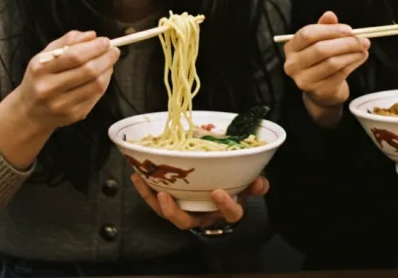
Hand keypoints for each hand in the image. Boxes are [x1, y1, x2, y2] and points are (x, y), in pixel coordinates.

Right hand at [15, 30, 120, 130]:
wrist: (30, 112)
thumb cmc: (40, 78)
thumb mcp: (45, 55)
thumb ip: (67, 41)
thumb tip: (92, 35)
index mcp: (40, 69)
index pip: (74, 56)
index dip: (95, 47)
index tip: (105, 41)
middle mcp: (49, 88)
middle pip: (88, 71)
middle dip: (106, 58)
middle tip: (114, 51)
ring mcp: (62, 105)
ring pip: (96, 85)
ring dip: (108, 70)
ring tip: (109, 62)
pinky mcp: (74, 115)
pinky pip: (96, 96)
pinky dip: (104, 83)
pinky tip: (103, 76)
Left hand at [131, 173, 268, 229]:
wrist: (223, 199)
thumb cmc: (235, 191)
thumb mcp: (248, 188)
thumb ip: (255, 186)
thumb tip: (260, 181)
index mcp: (225, 212)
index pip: (230, 215)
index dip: (225, 206)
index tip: (219, 192)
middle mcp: (203, 216)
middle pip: (186, 222)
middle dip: (174, 212)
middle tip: (164, 196)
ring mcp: (186, 212)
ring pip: (167, 214)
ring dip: (153, 200)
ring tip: (143, 181)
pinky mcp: (173, 205)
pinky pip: (157, 202)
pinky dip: (146, 190)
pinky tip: (137, 176)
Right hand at [283, 11, 369, 122]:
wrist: (321, 90)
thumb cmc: (319, 60)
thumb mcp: (320, 41)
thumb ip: (324, 27)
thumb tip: (330, 15)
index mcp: (291, 47)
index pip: (308, 34)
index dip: (330, 30)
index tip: (349, 29)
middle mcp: (293, 64)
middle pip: (321, 49)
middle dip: (346, 43)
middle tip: (364, 40)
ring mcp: (304, 80)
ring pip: (332, 62)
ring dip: (352, 54)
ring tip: (364, 49)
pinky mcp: (319, 90)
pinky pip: (340, 74)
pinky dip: (353, 64)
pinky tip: (360, 58)